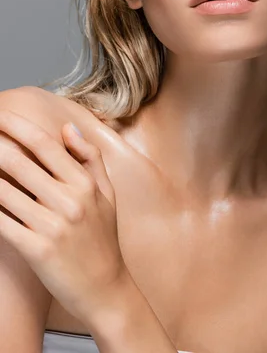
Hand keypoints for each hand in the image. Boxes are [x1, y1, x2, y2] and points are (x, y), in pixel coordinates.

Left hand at [0, 109, 131, 327]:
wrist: (105, 289)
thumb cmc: (103, 239)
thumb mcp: (108, 194)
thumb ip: (90, 158)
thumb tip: (68, 129)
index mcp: (85, 184)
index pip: (45, 145)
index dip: (17, 126)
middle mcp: (69, 201)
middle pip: (19, 162)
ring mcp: (52, 226)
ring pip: (4, 191)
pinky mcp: (36, 249)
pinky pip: (1, 222)